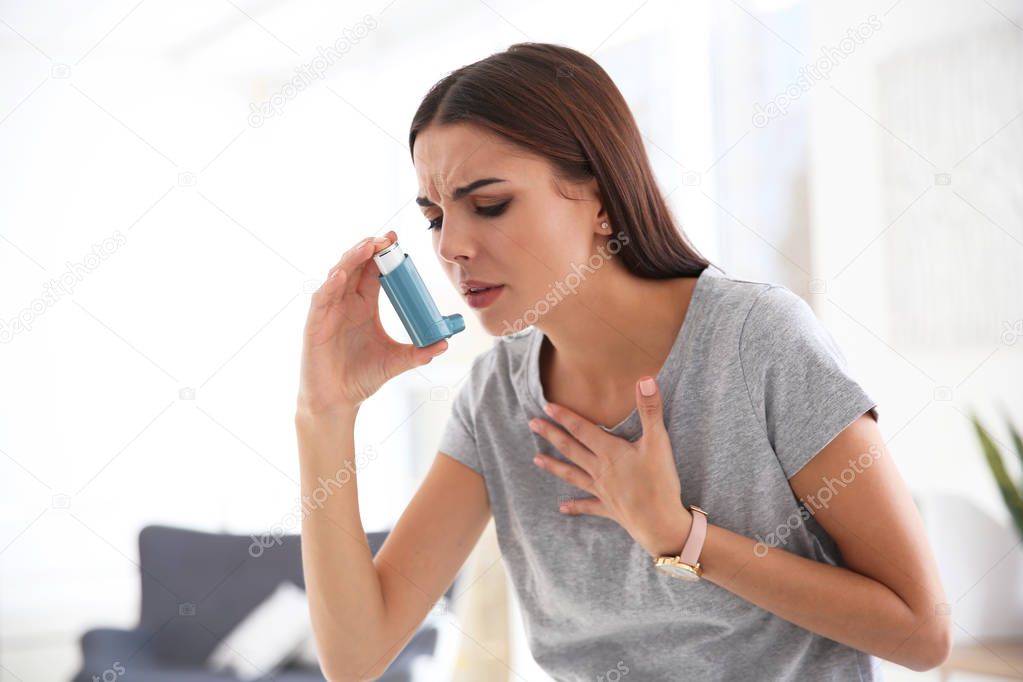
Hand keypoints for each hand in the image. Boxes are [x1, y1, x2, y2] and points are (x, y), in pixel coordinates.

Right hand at [297, 230, 448, 416]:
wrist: (338, 401)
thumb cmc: (362, 377)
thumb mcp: (396, 361)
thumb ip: (419, 352)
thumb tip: (444, 344)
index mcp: (364, 305)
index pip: (373, 271)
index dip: (383, 255)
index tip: (398, 241)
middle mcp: (345, 302)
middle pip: (355, 266)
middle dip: (369, 248)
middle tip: (387, 237)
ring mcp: (329, 311)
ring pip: (338, 275)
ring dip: (352, 259)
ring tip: (368, 246)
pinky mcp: (315, 325)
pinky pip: (321, 299)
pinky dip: (331, 285)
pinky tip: (342, 274)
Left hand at [528, 376, 692, 556]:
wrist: (661, 523)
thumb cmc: (660, 482)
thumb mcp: (658, 442)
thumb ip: (650, 410)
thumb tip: (644, 379)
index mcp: (610, 452)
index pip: (582, 429)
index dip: (565, 416)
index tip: (547, 406)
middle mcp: (600, 470)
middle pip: (571, 449)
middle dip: (551, 435)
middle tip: (532, 424)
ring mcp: (602, 491)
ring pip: (572, 475)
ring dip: (554, 466)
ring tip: (536, 459)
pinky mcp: (609, 509)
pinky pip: (588, 506)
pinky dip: (575, 506)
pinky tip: (562, 508)